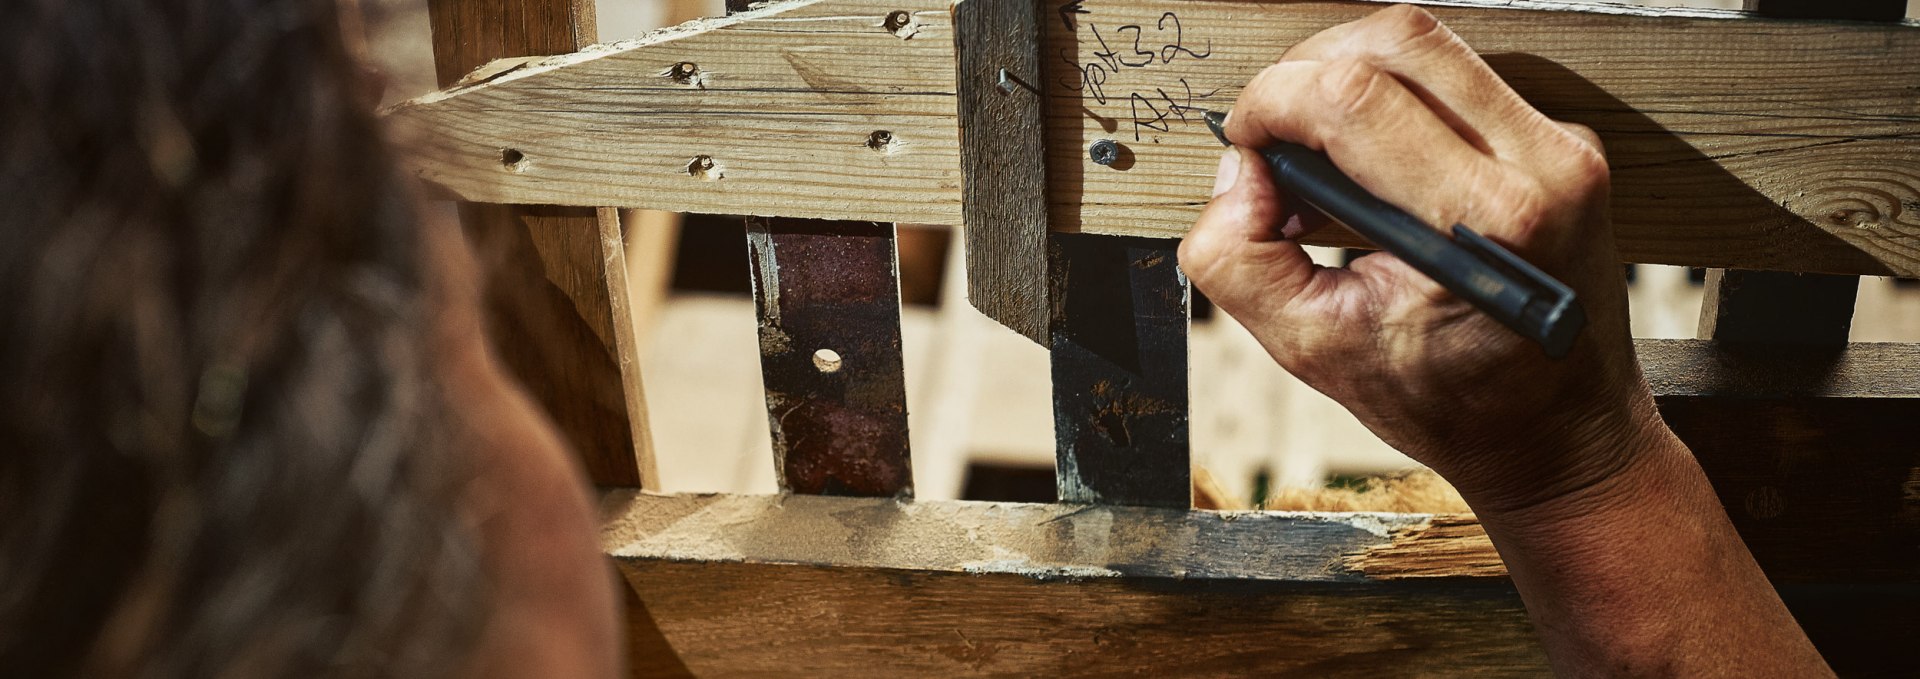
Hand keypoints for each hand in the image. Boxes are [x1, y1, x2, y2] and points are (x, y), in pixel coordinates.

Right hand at [1179, 5, 1662, 513]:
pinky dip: (1394, 100)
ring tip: (1318, 153)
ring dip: (1349, 78)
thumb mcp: (1314, 350)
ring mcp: (1562, 145)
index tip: (1245, 142)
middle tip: (1273, 137)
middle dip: (1306, 71)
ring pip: (1427, 45)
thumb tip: (1235, 174)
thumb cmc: (1455, 405)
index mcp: (1487, 219)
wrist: (1560, 435)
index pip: (1353, 96)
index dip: (1272, 102)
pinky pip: (1458, 77)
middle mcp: (1542, 164)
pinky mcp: (1562, 140)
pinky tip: (1371, 167)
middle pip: (1395, 40)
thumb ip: (1239, 261)